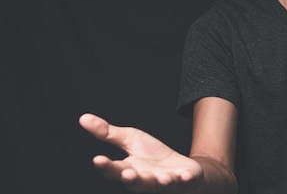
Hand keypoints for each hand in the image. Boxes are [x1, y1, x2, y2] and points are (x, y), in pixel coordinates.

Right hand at [79, 113, 202, 192]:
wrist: (182, 167)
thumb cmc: (152, 156)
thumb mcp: (130, 140)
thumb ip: (108, 133)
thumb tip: (82, 118)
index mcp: (129, 169)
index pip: (114, 170)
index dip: (106, 167)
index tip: (97, 159)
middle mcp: (146, 180)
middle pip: (136, 182)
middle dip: (132, 179)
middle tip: (127, 173)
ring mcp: (165, 182)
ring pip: (160, 185)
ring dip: (161, 182)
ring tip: (162, 178)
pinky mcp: (185, 179)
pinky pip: (185, 181)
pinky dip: (185, 179)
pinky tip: (186, 176)